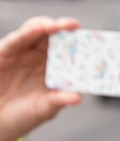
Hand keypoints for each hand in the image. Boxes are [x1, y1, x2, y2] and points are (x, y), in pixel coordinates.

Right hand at [0, 16, 81, 140]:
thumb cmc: (24, 115)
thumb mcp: (45, 108)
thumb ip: (60, 100)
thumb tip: (78, 97)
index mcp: (52, 67)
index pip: (66, 49)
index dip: (77, 42)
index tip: (89, 39)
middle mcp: (37, 56)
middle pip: (52, 35)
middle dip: (63, 27)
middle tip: (74, 25)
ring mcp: (21, 52)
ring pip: (34, 31)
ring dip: (46, 26)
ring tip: (58, 25)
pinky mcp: (4, 53)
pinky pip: (16, 40)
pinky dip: (28, 33)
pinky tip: (38, 29)